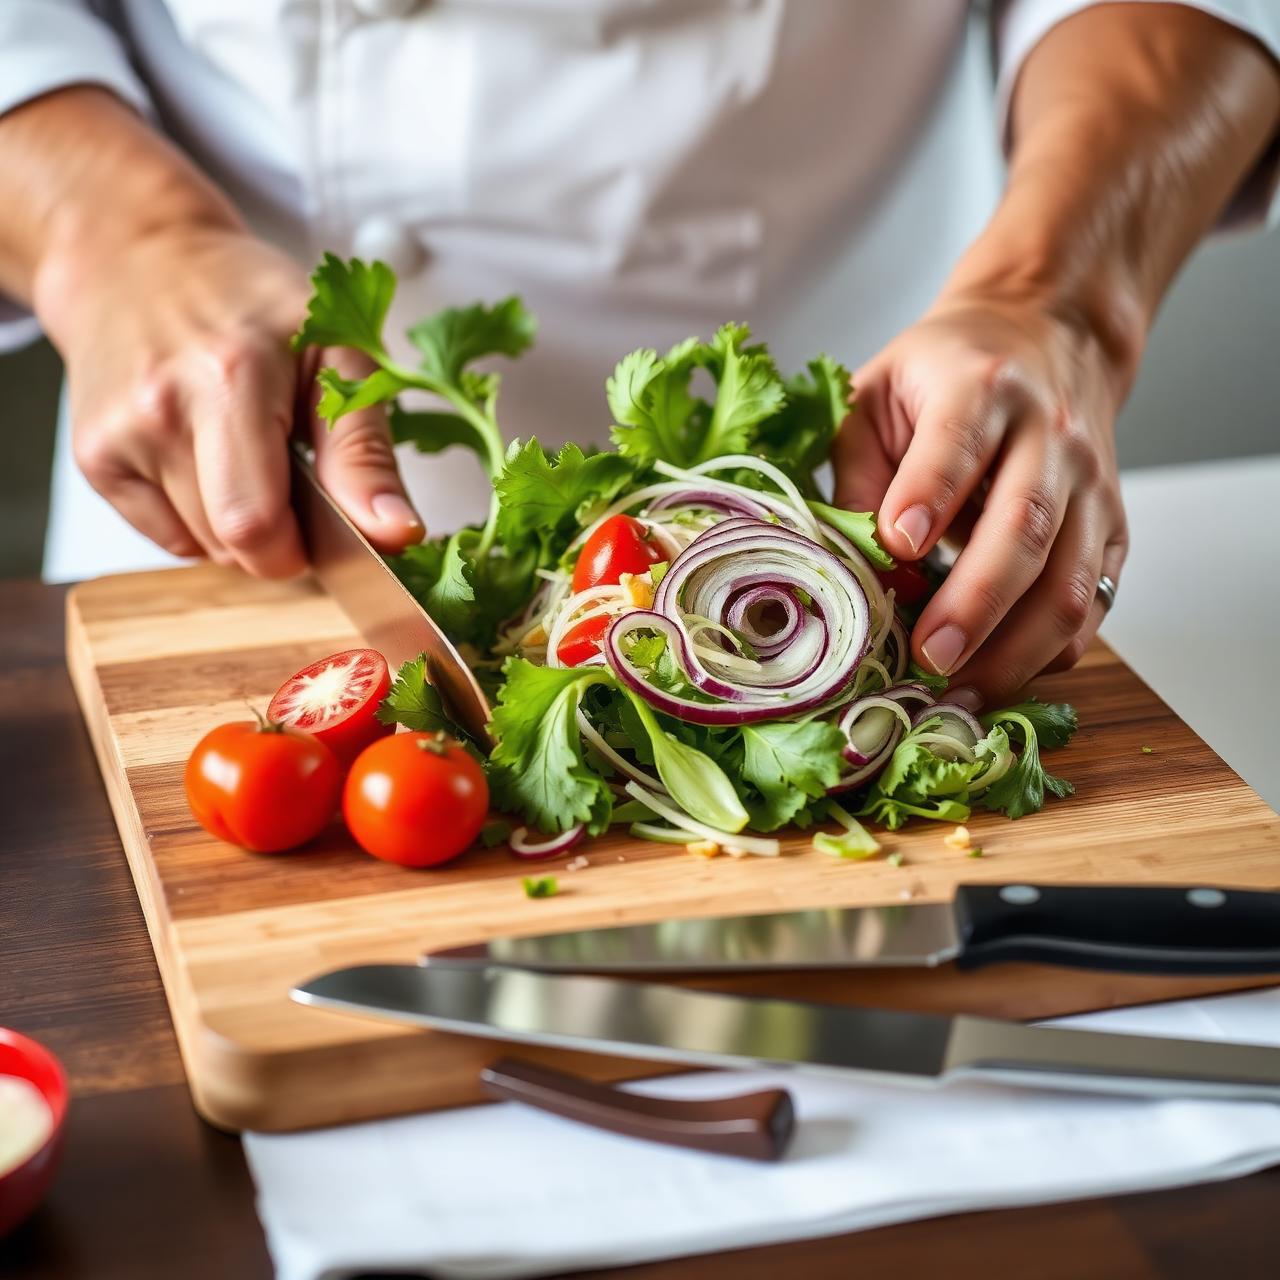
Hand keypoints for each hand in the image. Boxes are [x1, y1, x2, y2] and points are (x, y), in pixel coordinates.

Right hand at [36, 223, 423, 575]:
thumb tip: (397, 534)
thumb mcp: (338, 354)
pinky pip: (169, 538)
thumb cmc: (252, 304)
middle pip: (233, 545)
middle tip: (298, 489)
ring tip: (250, 458)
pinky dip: (202, 521)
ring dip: (244, 530)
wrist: (139, 258)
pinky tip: (207, 461)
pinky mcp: (94, 458)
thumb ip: (367, 453)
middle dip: (282, 543)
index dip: (307, 549)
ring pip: (205, 548)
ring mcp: (118, 436)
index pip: (258, 525)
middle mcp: (163, 407)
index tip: (333, 526)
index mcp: (231, 377)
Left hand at [833, 293, 1127, 706]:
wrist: (1049, 338)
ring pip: (1070, 583)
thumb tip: (849, 568)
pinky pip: (1093, 605)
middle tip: (928, 658)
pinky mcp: (1111, 530)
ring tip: (959, 695)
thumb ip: (857, 474)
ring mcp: (1090, 487)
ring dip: (1015, 650)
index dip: (930, 496)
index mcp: (981, 387)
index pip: (958, 444)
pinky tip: (1000, 678)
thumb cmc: (944, 375)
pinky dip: (1049, 653)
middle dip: (975, 604)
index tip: (898, 546)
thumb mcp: (876, 395)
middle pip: (1025, 528)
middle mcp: (1049, 436)